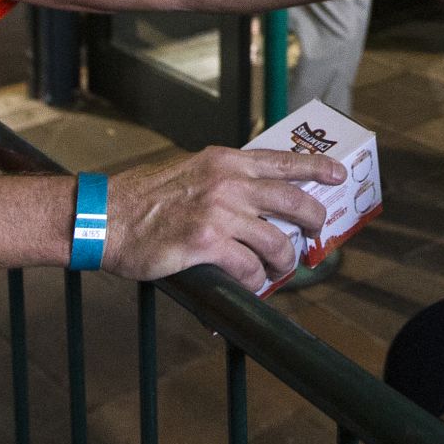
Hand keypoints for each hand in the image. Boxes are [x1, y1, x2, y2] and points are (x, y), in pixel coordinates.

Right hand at [101, 146, 344, 286]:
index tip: (338, 173)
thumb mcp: (189, 171)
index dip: (317, 168)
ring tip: (275, 271)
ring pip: (277, 243)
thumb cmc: (142, 199)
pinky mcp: (206, 244)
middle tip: (313, 237)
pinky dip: (254, 281)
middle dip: (313, 223)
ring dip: (282, 263)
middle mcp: (228, 182)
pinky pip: (249, 269)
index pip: (284, 160)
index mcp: (225, 162)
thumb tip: (254, 197)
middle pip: (295, 201)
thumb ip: (222, 180)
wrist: (105, 217)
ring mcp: (219, 213)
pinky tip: (247, 283)